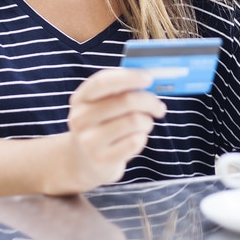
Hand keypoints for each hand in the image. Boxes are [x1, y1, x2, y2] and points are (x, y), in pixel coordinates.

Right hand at [62, 68, 166, 191]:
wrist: (85, 161)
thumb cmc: (103, 125)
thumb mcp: (103, 105)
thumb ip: (122, 90)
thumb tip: (150, 80)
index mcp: (80, 98)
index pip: (102, 82)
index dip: (128, 77)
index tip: (149, 78)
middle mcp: (80, 118)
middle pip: (125, 101)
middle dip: (149, 101)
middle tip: (159, 107)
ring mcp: (89, 141)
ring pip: (134, 121)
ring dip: (147, 121)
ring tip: (144, 125)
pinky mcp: (102, 159)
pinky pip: (135, 142)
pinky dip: (142, 138)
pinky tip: (135, 139)